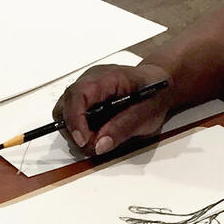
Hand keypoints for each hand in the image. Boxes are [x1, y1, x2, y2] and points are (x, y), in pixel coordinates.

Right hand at [53, 63, 171, 156]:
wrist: (159, 85)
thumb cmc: (155, 94)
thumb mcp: (147, 113)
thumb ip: (124, 127)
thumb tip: (100, 145)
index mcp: (106, 78)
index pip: (77, 95)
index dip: (75, 119)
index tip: (84, 141)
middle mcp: (89, 83)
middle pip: (64, 108)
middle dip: (74, 132)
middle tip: (94, 145)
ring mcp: (84, 94)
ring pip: (64, 117)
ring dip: (77, 135)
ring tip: (99, 141)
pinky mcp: (84, 105)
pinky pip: (72, 122)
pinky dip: (81, 134)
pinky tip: (98, 135)